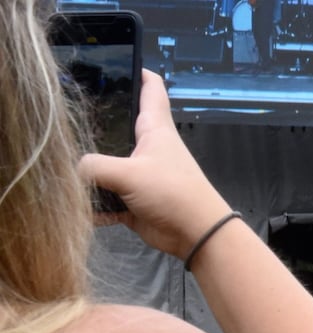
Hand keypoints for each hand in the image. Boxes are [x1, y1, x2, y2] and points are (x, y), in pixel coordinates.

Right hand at [81, 71, 230, 259]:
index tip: (117, 60)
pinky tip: (79, 206)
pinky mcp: (134, 200)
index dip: (137, 70)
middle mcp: (147, 147)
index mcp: (154, 128)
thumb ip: (94, 167)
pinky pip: (107, 198)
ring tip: (60, 165)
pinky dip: (95, 204)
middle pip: (117, 125)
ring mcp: (140, 175)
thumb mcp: (128, 173)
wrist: (197, 236)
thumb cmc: (172, 193)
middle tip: (63, 118)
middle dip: (94, 123)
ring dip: (89, 171)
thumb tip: (74, 171)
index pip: (150, 87)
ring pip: (106, 165)